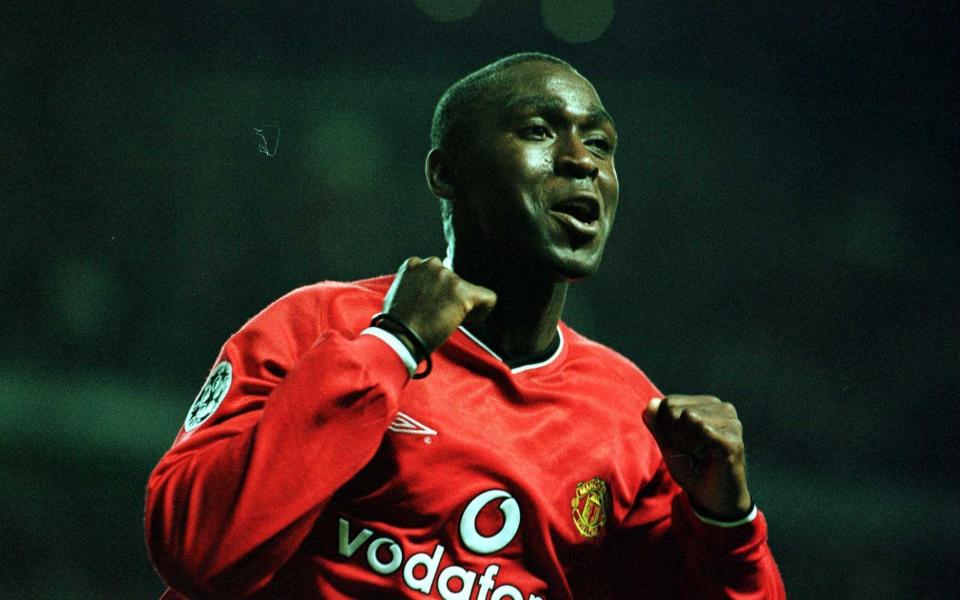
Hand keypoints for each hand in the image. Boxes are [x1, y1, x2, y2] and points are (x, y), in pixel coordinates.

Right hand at [382, 257, 496, 352]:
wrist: (400, 336)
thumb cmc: (397, 323)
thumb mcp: (400, 294)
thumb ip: (417, 286)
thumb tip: (432, 294)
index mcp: (415, 263)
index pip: (438, 273)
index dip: (439, 292)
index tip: (433, 308)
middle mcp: (432, 264)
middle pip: (455, 281)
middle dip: (451, 298)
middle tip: (439, 317)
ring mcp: (447, 277)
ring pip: (469, 290)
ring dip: (463, 306)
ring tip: (448, 321)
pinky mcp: (462, 291)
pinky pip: (488, 297)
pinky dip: (484, 311)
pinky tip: (470, 321)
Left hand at [642, 395, 751, 519]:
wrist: (712, 498)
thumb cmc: (692, 469)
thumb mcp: (669, 444)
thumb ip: (658, 424)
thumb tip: (650, 403)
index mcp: (707, 404)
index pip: (668, 402)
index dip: (664, 427)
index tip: (679, 445)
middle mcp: (722, 408)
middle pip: (674, 408)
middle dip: (672, 435)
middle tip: (689, 452)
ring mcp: (731, 422)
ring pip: (688, 416)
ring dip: (684, 442)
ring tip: (698, 454)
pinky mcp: (733, 439)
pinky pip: (701, 428)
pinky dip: (694, 446)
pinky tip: (706, 457)